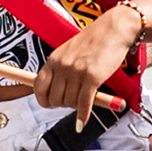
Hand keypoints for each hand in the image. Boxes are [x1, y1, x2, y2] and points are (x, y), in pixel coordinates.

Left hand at [39, 3, 143, 118]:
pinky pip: (84, 103)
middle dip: (63, 105)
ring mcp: (76, 71)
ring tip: (86, 100)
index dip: (44, 100)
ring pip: (69, 102)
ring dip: (77, 107)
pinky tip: (83, 121)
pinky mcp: (92, 77)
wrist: (114, 29)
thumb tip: (56, 92)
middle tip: (72, 103)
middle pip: (54, 99)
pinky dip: (83, 115)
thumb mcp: (70, 52)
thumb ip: (61, 70)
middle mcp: (62, 65)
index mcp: (53, 59)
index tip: (50, 104)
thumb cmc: (95, 40)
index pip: (38, 87)